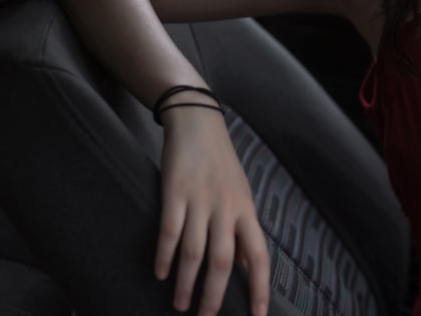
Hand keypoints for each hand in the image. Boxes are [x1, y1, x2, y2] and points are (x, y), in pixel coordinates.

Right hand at [155, 103, 269, 314]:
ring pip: (194, 252)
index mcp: (246, 211)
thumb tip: (245, 266)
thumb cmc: (221, 163)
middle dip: (214, 296)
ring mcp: (200, 199)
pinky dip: (165, 256)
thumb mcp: (240, 195)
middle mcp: (227, 208)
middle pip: (223, 262)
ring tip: (180, 305)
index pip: (259, 256)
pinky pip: (170, 231)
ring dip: (186, 283)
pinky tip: (160, 273)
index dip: (260, 288)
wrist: (199, 123)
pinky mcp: (175, 191)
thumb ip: (242, 230)